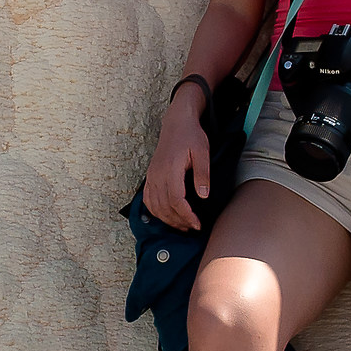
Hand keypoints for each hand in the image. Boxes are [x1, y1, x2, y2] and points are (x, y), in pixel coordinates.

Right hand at [142, 96, 211, 231]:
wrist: (177, 123)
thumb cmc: (191, 136)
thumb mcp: (203, 152)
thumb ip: (202, 174)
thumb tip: (203, 196)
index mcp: (171, 169)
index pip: (175, 200)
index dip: (186, 216)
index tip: (197, 224)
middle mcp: (157, 174)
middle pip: (164, 207)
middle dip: (178, 221)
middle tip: (193, 228)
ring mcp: (152, 176)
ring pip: (155, 206)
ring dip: (167, 219)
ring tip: (182, 226)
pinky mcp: (150, 176)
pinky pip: (148, 199)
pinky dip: (155, 211)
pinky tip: (166, 216)